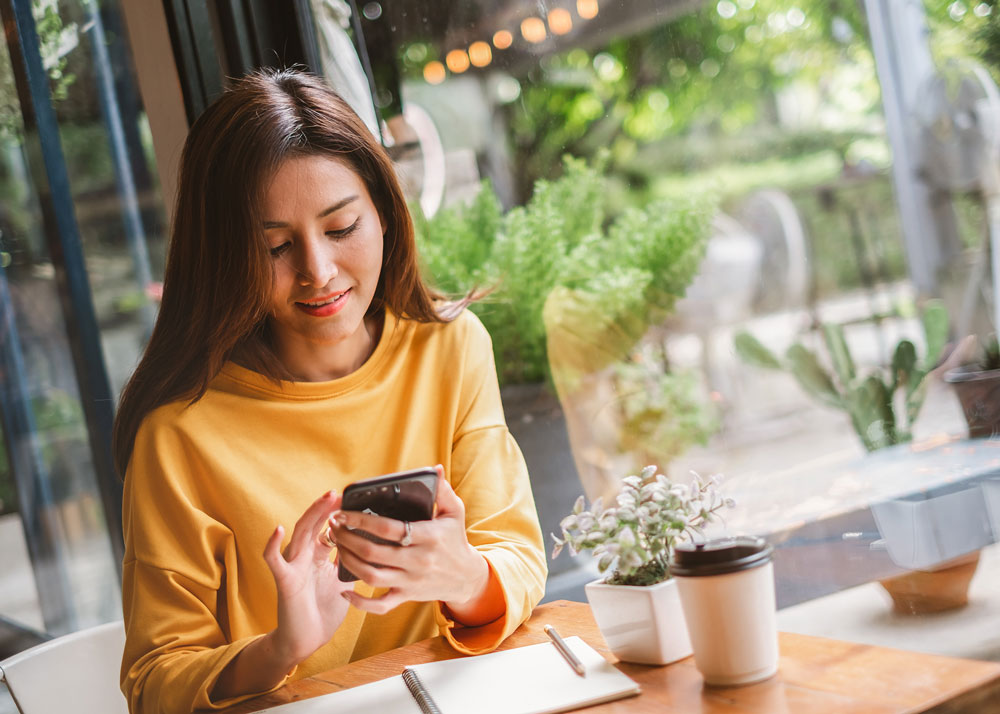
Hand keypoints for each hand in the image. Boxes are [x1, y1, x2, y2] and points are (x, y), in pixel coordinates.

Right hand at [264, 490, 353, 665]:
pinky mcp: (285, 580)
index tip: (352, 500)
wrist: (306, 640)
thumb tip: (373, 545)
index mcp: (318, 556)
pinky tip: (278, 529)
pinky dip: (273, 545)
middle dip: (326, 508)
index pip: (327, 528)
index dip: (337, 514)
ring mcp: (293, 566)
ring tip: (324, 500)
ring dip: (311, 515)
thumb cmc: (323, 611)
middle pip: (314, 525)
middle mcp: (304, 557)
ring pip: (300, 534)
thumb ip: (351, 561)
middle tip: (339, 492)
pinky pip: (274, 561)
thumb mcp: (344, 581)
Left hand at [330, 465, 493, 618]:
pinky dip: (360, 602)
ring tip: (337, 546)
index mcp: (429, 536)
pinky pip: (380, 606)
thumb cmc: (455, 540)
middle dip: (347, 538)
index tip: (342, 512)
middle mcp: (418, 560)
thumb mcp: (455, 512)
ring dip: (349, 562)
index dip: (361, 520)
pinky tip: (344, 590)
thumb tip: (436, 468)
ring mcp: (411, 581)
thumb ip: (442, 490)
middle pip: (374, 552)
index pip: (389, 528)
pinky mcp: (407, 597)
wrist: (466, 577)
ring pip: (371, 576)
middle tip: (333, 526)